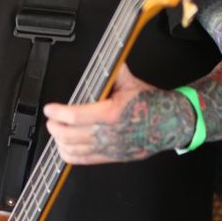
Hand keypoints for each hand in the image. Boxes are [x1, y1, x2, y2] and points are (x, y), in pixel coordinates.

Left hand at [44, 62, 169, 164]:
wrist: (171, 123)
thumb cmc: (151, 104)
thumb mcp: (131, 82)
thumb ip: (112, 71)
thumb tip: (103, 59)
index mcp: (111, 114)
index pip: (75, 116)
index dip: (57, 113)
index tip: (50, 109)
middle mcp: (108, 134)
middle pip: (69, 135)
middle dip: (54, 127)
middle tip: (51, 119)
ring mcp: (109, 148)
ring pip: (73, 150)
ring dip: (59, 140)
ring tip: (56, 131)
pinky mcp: (111, 157)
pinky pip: (83, 161)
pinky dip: (69, 154)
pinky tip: (64, 147)